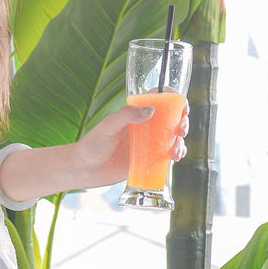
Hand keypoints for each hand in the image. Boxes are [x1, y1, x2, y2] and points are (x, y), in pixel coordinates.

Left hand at [67, 95, 188, 191]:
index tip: (181, 102)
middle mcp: (144, 127)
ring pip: (172, 138)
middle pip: (171, 119)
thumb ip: (127, 115)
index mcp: (135, 113)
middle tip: (181, 129)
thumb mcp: (108, 126)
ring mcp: (147, 144)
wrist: (85, 170)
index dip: (173, 98)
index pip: (158, 100)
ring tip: (177, 149)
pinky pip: (166, 155)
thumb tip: (151, 110)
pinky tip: (176, 156)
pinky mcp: (148, 160)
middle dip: (182, 121)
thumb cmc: (92, 144)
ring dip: (181, 141)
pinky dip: (176, 154)